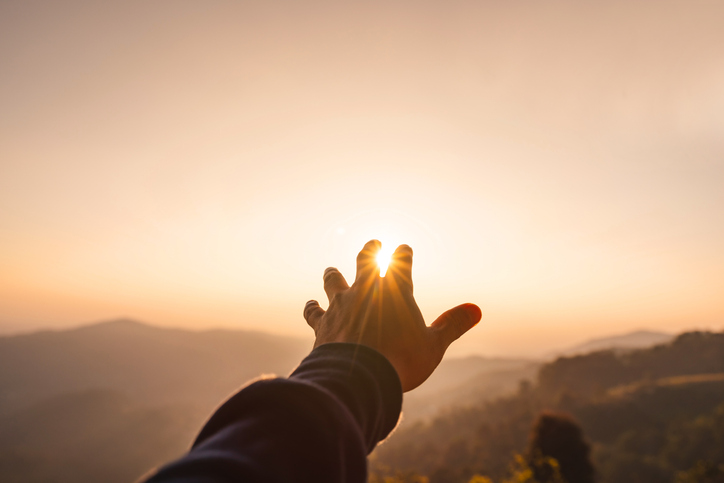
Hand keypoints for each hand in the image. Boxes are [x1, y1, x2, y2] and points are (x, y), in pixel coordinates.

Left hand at [303, 240, 480, 391]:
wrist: (357, 377)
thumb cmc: (401, 361)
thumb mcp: (433, 345)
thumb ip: (453, 325)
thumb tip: (476, 309)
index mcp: (395, 291)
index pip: (401, 261)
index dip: (404, 254)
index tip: (404, 248)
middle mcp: (365, 290)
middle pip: (364, 260)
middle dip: (370, 250)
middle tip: (373, 244)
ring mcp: (341, 304)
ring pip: (333, 280)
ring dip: (334, 275)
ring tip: (332, 270)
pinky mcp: (322, 323)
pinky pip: (314, 310)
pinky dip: (312, 308)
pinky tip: (311, 306)